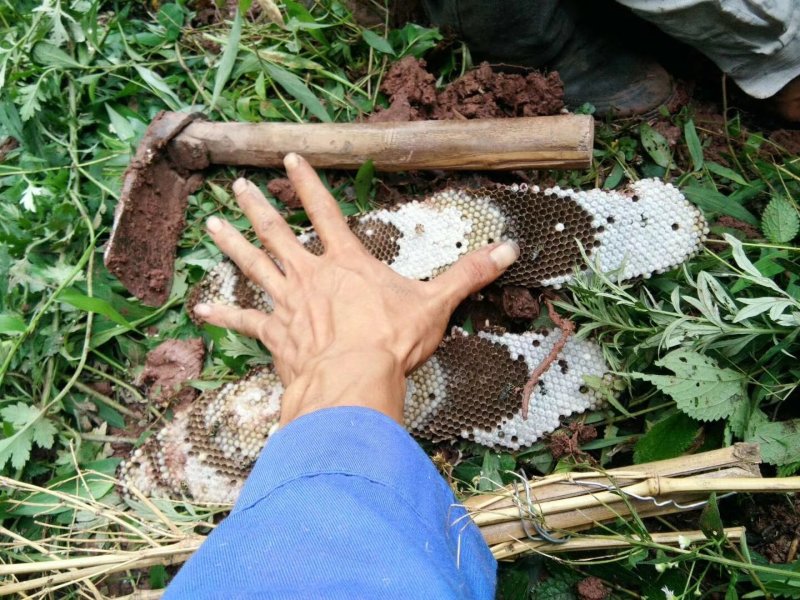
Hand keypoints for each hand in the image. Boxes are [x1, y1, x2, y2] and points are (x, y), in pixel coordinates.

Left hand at [193, 153, 518, 425]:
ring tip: (211, 226)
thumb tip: (509, 248)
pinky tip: (201, 308)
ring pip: (254, 267)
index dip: (307, 183)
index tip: (287, 158)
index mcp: (347, 263)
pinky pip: (245, 320)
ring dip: (232, 245)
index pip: (325, 211)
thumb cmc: (393, 343)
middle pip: (278, 234)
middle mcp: (311, 276)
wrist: (355, 382)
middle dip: (257, 208)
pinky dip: (224, 313)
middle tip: (235, 187)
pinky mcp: (275, 335)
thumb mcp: (436, 304)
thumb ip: (468, 274)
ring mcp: (288, 304)